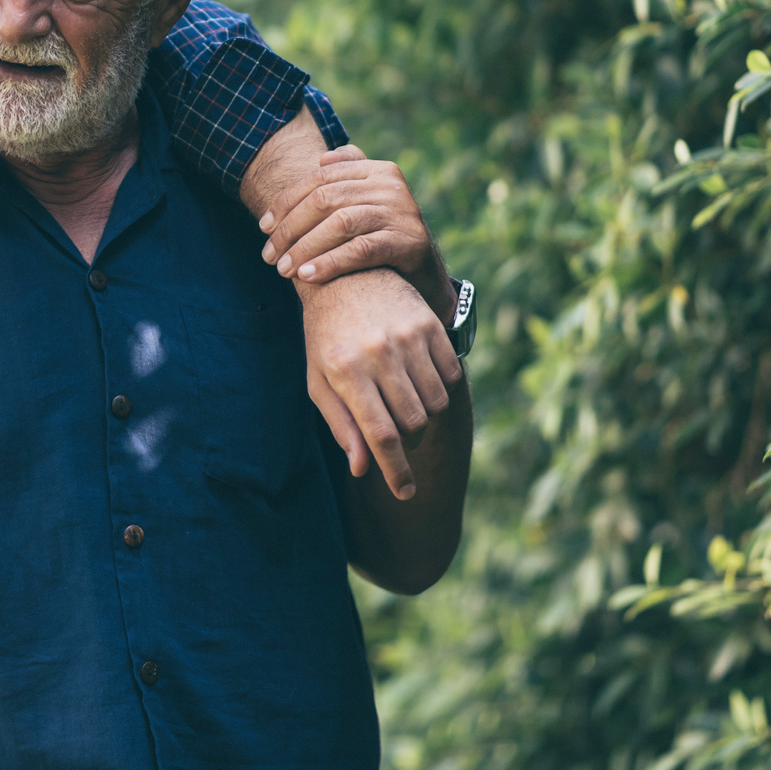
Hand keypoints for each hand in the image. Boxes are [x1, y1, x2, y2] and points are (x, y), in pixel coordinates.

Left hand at [259, 145, 450, 316]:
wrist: (425, 273)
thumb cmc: (383, 236)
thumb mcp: (366, 203)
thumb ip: (346, 178)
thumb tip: (320, 160)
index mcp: (377, 169)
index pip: (319, 178)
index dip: (286, 202)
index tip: (263, 227)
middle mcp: (391, 185)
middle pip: (326, 199)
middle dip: (291, 228)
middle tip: (270, 256)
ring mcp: (402, 212)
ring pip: (340, 224)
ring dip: (305, 247)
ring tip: (284, 269)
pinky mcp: (410, 241)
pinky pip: (361, 250)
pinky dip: (330, 262)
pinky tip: (308, 276)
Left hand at [299, 270, 460, 499]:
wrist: (343, 276)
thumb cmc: (324, 336)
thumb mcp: (319, 380)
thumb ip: (341, 425)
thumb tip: (362, 468)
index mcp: (346, 371)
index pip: (380, 435)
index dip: (396, 471)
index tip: (405, 492)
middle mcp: (379, 353)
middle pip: (412, 423)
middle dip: (407, 439)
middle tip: (395, 430)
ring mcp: (407, 336)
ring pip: (435, 403)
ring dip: (424, 414)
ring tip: (403, 400)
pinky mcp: (429, 324)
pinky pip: (451, 376)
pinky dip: (440, 388)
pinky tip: (419, 378)